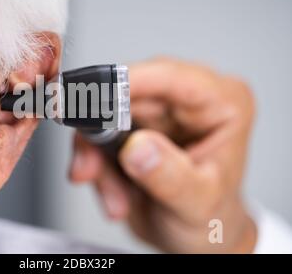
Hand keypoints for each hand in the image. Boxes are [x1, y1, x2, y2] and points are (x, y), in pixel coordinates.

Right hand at [69, 57, 256, 252]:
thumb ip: (169, 176)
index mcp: (221, 104)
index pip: (171, 77)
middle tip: (92, 167)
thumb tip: (136, 146)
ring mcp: (158, 115)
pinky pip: (98, 135)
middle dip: (104, 135)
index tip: (95, 99)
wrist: (196, 238)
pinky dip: (96, 166)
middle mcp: (187, 102)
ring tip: (114, 194)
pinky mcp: (133, 129)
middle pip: (129, 94)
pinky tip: (114, 193)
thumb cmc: (212, 218)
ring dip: (98, 158)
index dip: (129, 83)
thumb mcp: (197, 204)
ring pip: (105, 116)